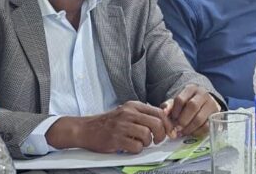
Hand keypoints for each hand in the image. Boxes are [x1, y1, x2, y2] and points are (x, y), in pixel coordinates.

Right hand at [47, 101, 173, 153]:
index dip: (167, 124)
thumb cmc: (110, 122)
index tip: (168, 132)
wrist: (86, 129)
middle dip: (161, 135)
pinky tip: (131, 147)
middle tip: (157, 140)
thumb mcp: (127, 112)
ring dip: (147, 143)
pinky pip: (136, 146)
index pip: (159, 113)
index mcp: (134, 106)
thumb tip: (165, 120)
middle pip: (156, 124)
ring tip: (141, 143)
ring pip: (147, 135)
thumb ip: (143, 114)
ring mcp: (122, 126)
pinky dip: (137, 149)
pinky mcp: (116, 139)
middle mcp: (129, 114)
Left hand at [161, 85, 220, 137]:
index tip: (172, 118)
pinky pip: (206, 126)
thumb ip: (169, 106)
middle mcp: (203, 94)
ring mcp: (211, 104)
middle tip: (177, 128)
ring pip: (200, 118)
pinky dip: (197, 132)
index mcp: (191, 89)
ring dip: (189, 128)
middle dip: (183, 120)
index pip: (181, 99)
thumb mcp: (177, 101)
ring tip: (182, 132)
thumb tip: (164, 112)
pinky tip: (191, 132)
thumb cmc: (187, 103)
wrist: (203, 102)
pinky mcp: (216, 115)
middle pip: (192, 106)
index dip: (175, 112)